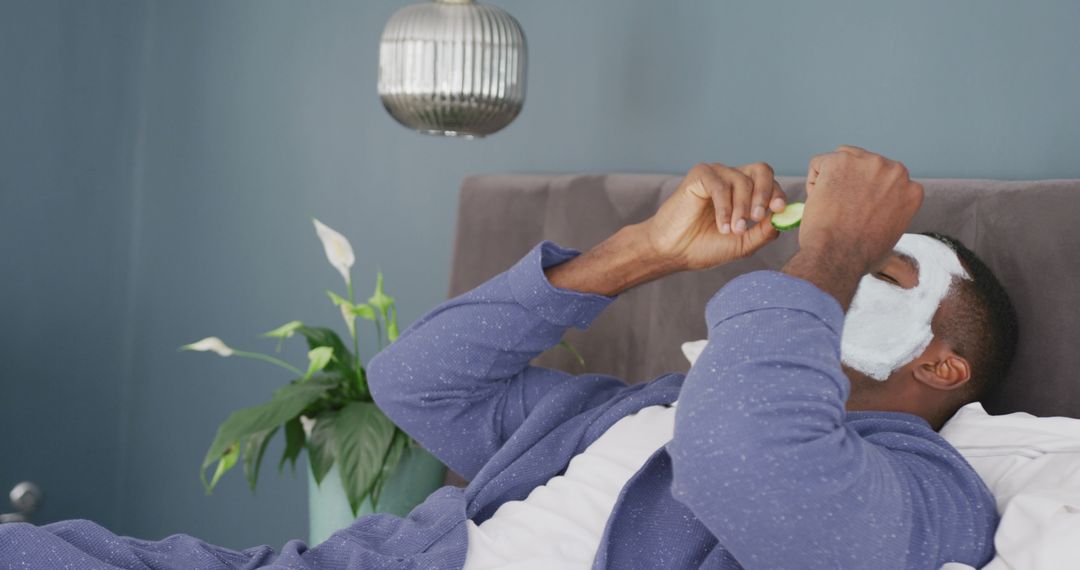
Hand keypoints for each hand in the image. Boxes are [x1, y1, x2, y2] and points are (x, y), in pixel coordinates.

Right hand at [640, 162, 787, 270]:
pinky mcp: (700, 175)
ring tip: (732, 231)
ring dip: (741, 208)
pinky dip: (724, 207)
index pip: (769, 183)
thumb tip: (782, 218)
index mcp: (744, 192)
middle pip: (761, 170)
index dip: (777, 194)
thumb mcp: (742, 243)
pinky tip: (721, 226)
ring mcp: (716, 175)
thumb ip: (763, 231)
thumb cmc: (704, 248)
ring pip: (742, 180)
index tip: (779, 209)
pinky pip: (720, 185)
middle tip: (757, 217)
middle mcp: (732, 179)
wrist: (673, 252)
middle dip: (764, 193)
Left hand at [800, 145, 923, 272]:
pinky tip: (820, 203)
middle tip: (841, 213)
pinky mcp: (841, 160)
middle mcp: (896, 171)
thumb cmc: (860, 257)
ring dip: (831, 182)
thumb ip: (897, 245)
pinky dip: (814, 182)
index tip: (858, 215)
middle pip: (863, 166)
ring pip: (841, 162)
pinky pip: (819, 164)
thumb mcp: (890, 248)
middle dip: (849, 185)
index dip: (864, 198)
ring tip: (832, 209)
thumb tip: (911, 280)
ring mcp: (869, 162)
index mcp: (911, 190)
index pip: (882, 182)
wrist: (838, 255)